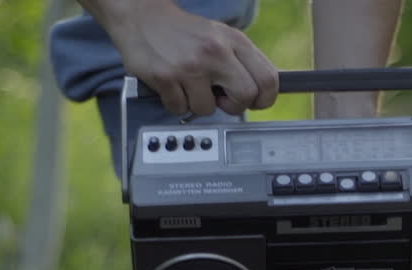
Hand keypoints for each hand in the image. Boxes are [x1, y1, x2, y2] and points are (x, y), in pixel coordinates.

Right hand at [87, 0, 278, 116]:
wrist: (142, 17)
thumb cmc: (184, 33)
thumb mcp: (221, 38)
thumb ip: (241, 62)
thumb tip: (258, 94)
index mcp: (234, 41)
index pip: (268, 80)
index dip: (263, 99)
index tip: (251, 101)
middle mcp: (216, 52)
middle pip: (246, 97)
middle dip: (234, 106)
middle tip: (221, 99)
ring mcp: (191, 66)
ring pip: (208, 109)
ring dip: (198, 104)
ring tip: (189, 85)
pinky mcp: (166, 77)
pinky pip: (180, 109)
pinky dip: (176, 103)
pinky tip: (173, 85)